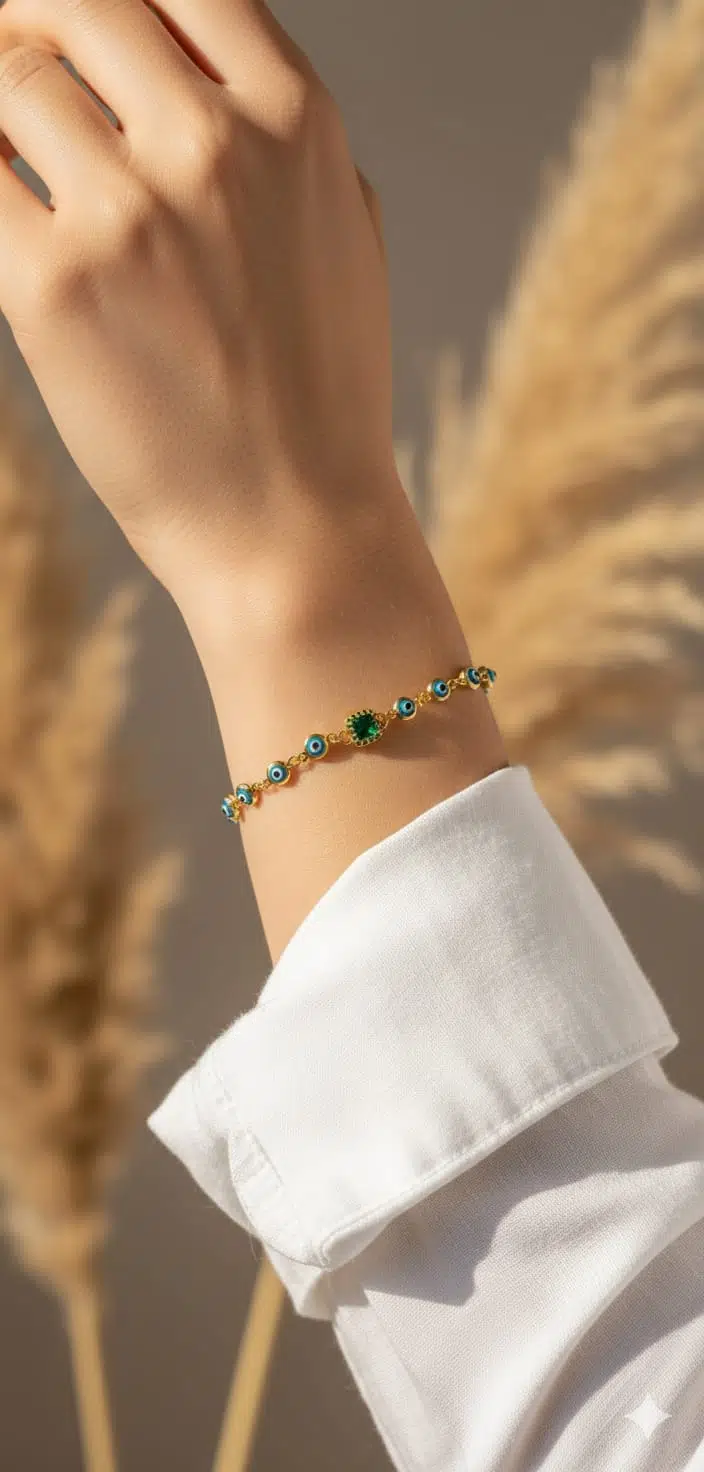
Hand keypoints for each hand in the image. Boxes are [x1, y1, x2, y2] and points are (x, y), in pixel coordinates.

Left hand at [0, 0, 397, 606]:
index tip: (76, 28)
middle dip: (28, 19)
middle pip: (78, 2)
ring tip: (7, 153)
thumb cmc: (320, 397)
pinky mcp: (53, 288)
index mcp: (294, 123)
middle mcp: (214, 147)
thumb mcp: (344, 238)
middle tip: (7, 59)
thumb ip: (281, 140)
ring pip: (13, 81)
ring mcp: (130, 214)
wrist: (296, 530)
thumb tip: (206, 73)